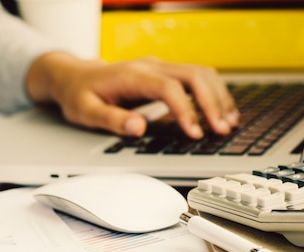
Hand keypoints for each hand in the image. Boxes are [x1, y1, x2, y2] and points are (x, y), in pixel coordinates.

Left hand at [26, 53, 239, 138]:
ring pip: (200, 73)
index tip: (196, 133)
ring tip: (228, 124)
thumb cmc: (79, 95)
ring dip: (218, 97)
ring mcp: (159, 67)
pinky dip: (212, 94)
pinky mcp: (164, 74)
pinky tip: (221, 112)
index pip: (169, 88)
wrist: (75, 76)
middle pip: (194, 75)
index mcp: (132, 75)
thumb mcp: (85, 111)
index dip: (186, 110)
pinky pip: (196, 78)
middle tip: (222, 130)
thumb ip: (110, 119)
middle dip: (212, 102)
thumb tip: (138, 128)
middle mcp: (150, 66)